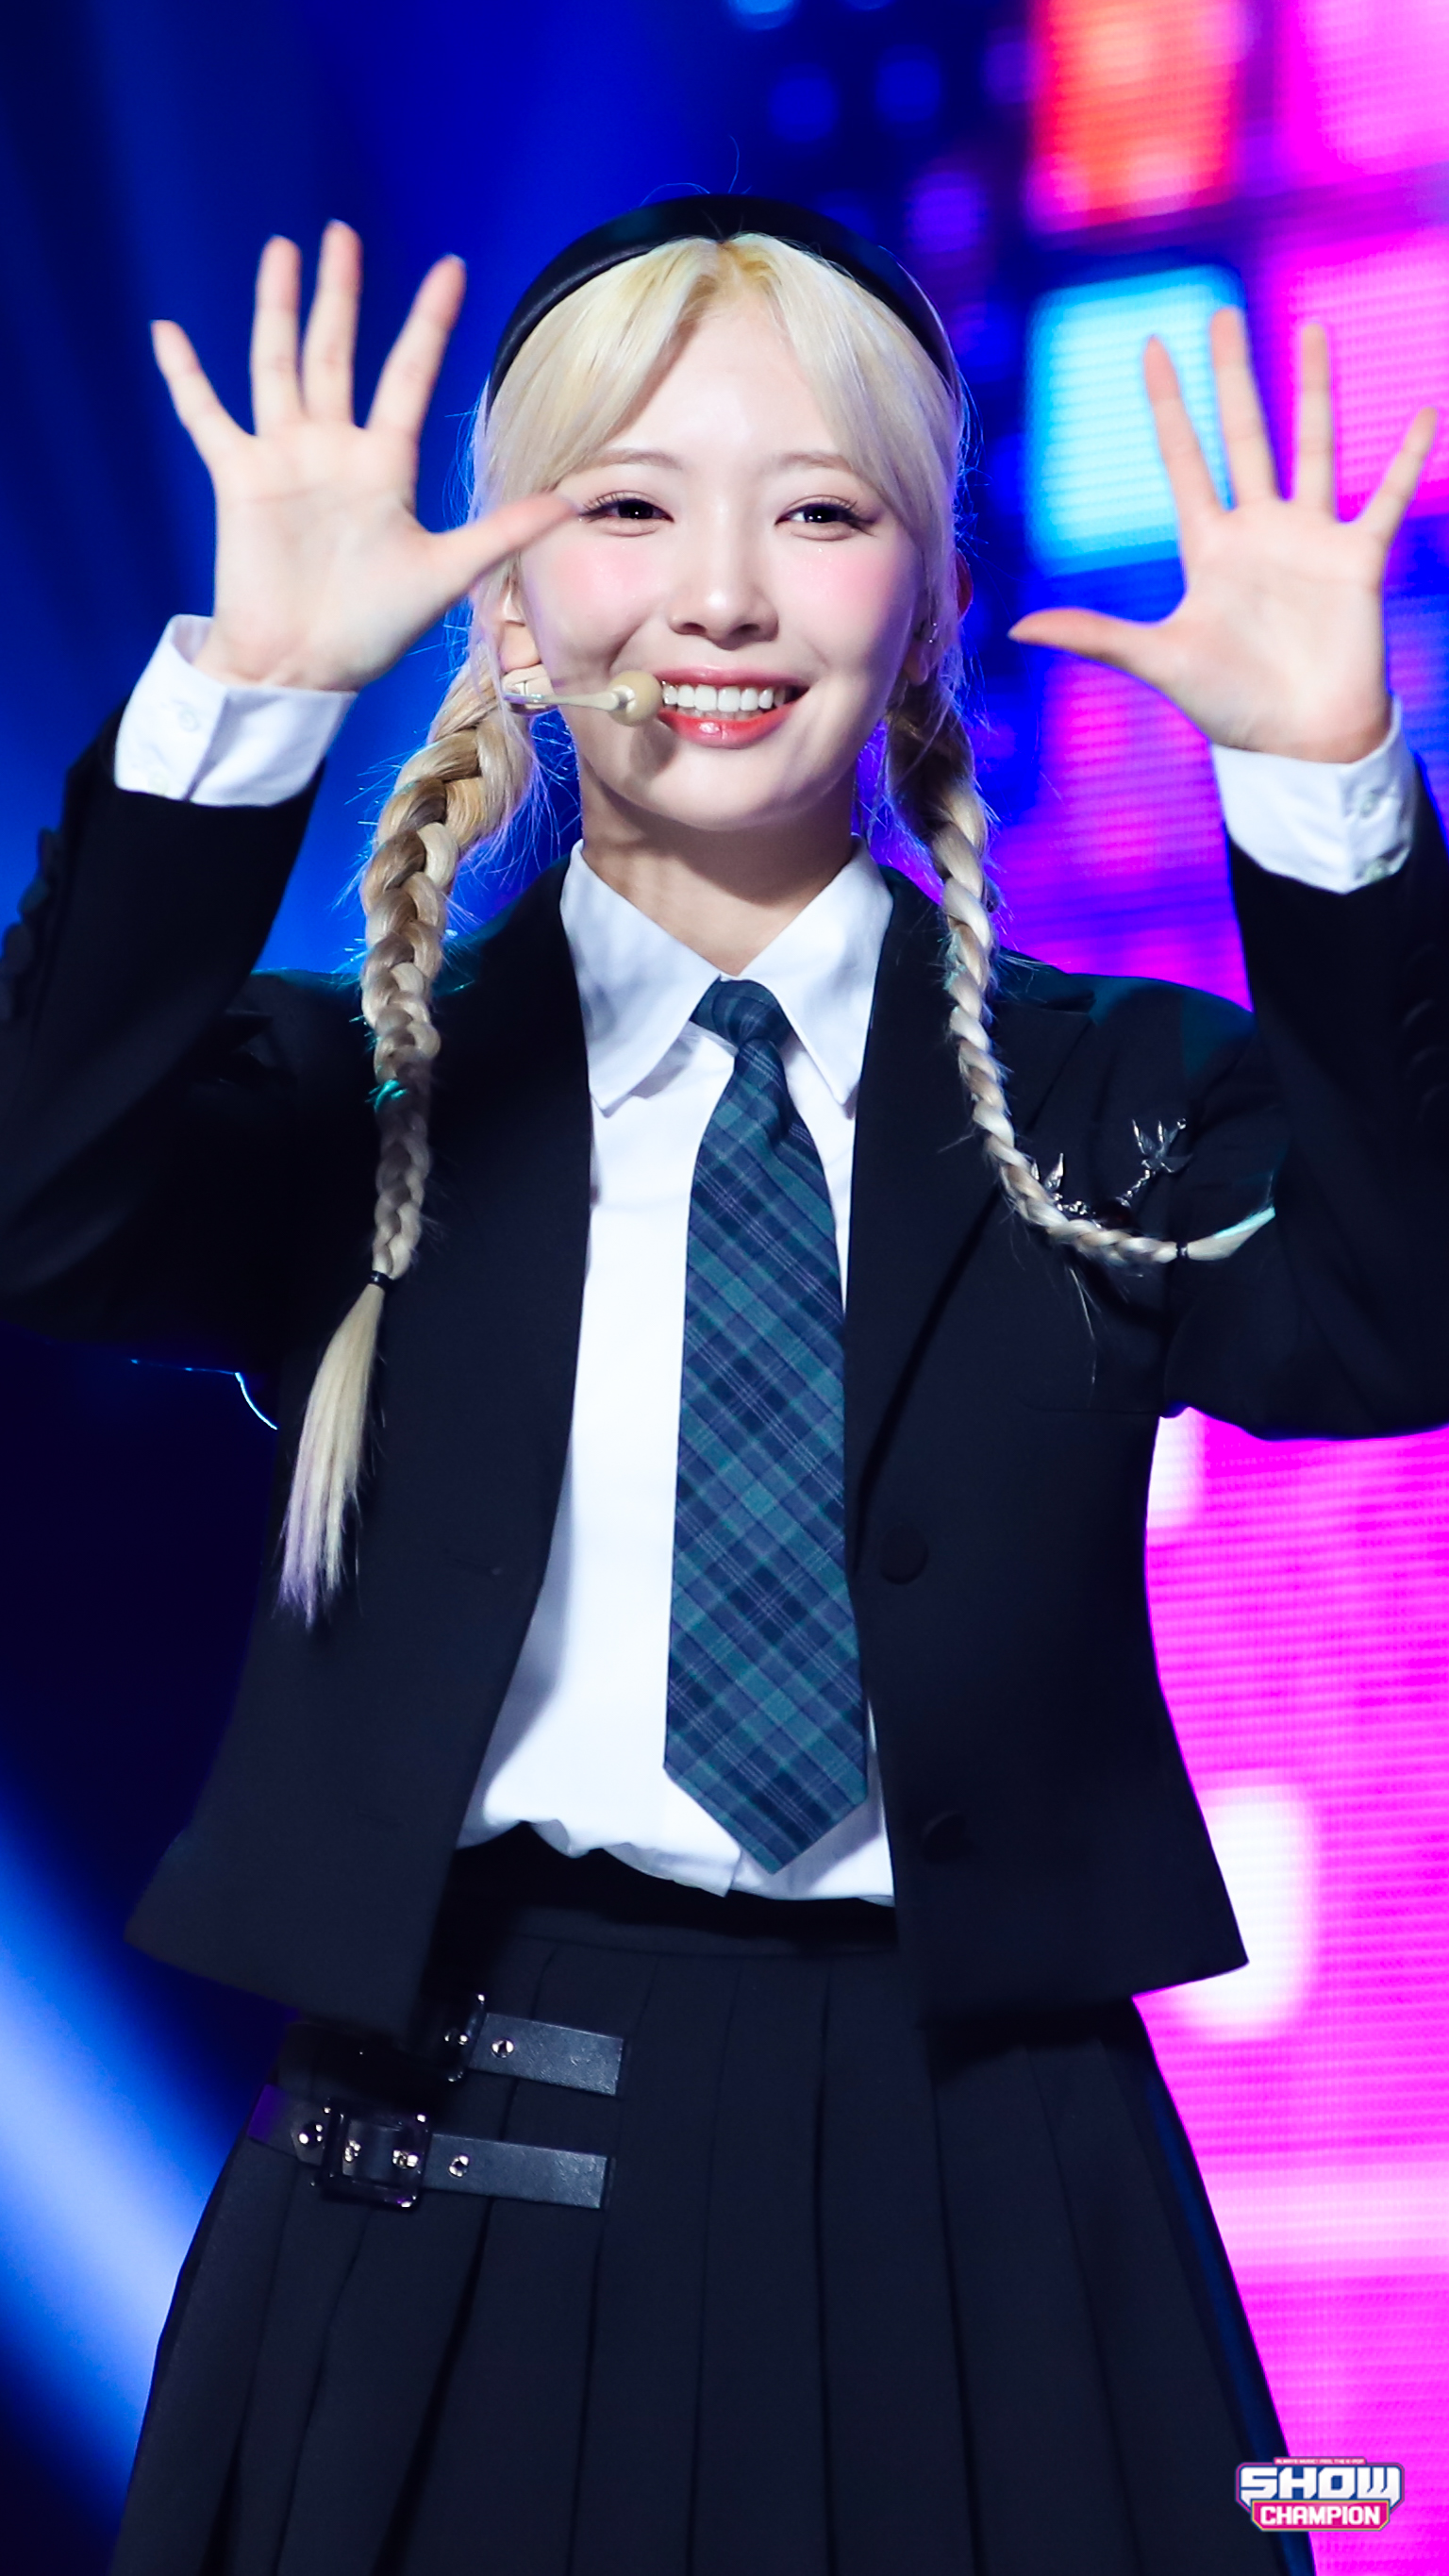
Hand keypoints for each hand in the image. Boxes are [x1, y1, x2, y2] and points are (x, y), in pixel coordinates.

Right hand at [151, 222, 569, 693]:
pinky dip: (185, 377)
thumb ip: (503, 530)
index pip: (408, 374)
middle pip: (336, 351)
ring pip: (277, 363)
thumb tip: (573, 504)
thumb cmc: (372, 627)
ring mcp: (283, 458)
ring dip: (276, 308)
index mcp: (383, 463)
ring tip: (281, 251)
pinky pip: (206, 416)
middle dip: (340, 294)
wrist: (303, 667)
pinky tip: (167, 331)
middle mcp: (332, 448)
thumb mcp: (446, 572)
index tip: (451, 268)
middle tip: (342, 234)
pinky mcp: (238, 477)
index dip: (428, 323)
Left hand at [1010, 308, 1437, 762]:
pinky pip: (1388, 495)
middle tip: (1222, 313)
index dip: (1168, 404)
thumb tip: (1015, 630)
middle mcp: (1259, 530)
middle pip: (1242, 433)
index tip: (1152, 346)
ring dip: (1314, 389)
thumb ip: (1095, 635)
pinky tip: (1426, 413)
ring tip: (1313, 328)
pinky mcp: (1358, 556)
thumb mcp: (1158, 661)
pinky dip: (1408, 457)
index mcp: (1210, 547)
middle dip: (1232, 375)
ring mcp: (1311, 538)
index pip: (1183, 458)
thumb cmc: (1231, 707)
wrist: (1301, 742)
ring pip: (1314, 445)